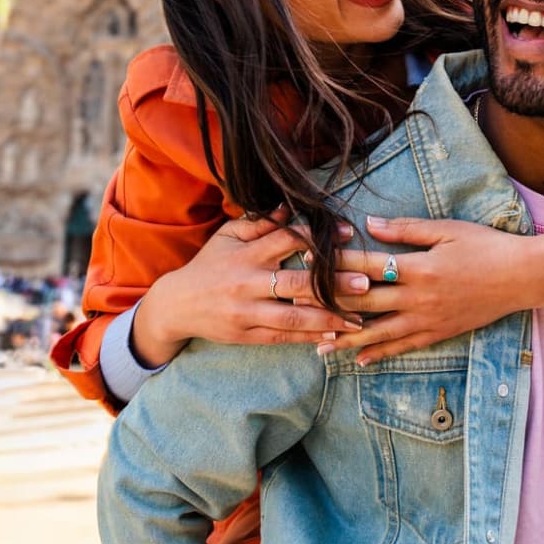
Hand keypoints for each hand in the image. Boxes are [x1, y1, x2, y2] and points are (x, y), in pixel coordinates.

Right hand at [130, 209, 368, 367]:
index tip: (349, 234)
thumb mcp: (228, 237)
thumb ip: (259, 223)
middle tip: (367, 283)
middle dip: (334, 284)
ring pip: (292, 316)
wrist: (176, 305)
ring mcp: (246, 312)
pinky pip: (281, 337)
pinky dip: (307, 336)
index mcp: (246, 254)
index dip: (319, 237)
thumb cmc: (209, 265)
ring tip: (359, 319)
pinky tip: (331, 334)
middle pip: (297, 282)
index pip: (288, 241)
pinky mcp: (245, 335)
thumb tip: (288, 206)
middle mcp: (247, 283)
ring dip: (328, 318)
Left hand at [321, 216, 543, 364]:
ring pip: (377, 333)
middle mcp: (417, 296)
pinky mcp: (438, 333)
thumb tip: (369, 223)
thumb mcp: (446, 230)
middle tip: (295, 307)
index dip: (333, 264)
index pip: (364, 265)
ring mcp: (427, 319)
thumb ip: (405, 229)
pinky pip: (403, 347)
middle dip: (327, 305)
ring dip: (345, 339)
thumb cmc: (486, 246)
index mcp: (417, 266)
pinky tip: (358, 361)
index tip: (306, 262)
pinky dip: (379, 354)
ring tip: (318, 345)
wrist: (523, 277)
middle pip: (362, 302)